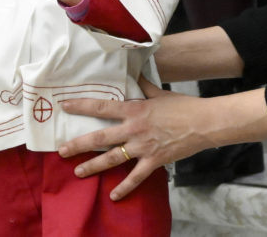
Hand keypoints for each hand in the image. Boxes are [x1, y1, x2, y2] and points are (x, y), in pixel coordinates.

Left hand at [58, 78, 213, 199]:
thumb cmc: (182, 106)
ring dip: (93, 166)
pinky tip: (113, 195)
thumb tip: (134, 71)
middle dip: (78, 144)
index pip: (101, 107)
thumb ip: (143, 85)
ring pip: (113, 158)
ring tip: (77, 171)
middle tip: (61, 150)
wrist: (206, 123)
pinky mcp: (155, 161)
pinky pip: (136, 177)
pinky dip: (125, 187)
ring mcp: (143, 147)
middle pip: (100, 138)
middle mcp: (134, 129)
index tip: (64, 106)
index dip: (81, 106)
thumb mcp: (158, 93)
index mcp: (133, 110)